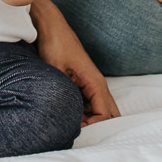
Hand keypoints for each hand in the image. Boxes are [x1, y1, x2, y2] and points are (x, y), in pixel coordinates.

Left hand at [31, 0, 118, 125]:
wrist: (51, 27)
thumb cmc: (55, 45)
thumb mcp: (56, 71)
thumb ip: (64, 94)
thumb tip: (66, 118)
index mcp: (96, 82)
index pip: (105, 115)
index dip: (93, 128)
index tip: (75, 131)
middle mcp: (99, 85)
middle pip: (110, 115)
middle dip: (98, 128)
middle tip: (77, 134)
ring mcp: (93, 84)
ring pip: (101, 111)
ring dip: (90, 121)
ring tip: (70, 128)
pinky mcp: (85, 83)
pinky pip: (91, 104)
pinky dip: (84, 114)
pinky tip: (68, 117)